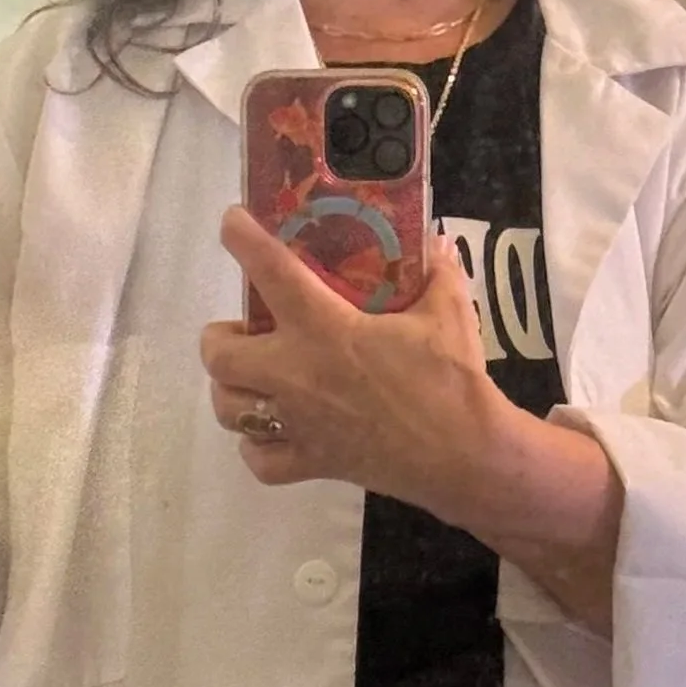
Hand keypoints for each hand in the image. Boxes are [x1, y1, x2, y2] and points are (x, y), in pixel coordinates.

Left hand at [200, 215, 506, 516]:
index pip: (269, 270)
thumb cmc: (451, 381)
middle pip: (220, 355)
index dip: (240, 239)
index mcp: (324, 328)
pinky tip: (272, 433)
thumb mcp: (450, 314)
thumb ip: (438, 274)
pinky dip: (257, 447)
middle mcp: (295, 375)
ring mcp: (298, 423)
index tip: (231, 223)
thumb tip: (437, 243)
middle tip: (246, 331)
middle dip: (220, 338)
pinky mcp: (311, 463)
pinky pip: (259, 460)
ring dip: (231, 391)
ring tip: (252, 380)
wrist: (465, 455)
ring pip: (228, 409)